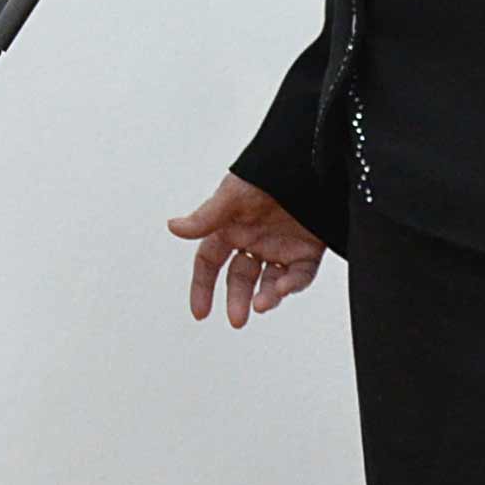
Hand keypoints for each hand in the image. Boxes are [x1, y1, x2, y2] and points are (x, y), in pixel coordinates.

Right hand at [168, 173, 322, 327]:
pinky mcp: (307, 251)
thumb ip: (206, 218)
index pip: (210, 261)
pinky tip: (283, 288)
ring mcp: (280, 247)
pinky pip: (299, 276)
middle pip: (240, 278)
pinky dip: (291, 285)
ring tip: (261, 305)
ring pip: (270, 282)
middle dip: (237, 300)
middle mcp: (254, 240)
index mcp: (231, 227)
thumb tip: (173, 227)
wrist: (311, 165)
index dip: (203, 286)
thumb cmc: (267, 174)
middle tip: (237, 319)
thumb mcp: (233, 196)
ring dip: (265, 297)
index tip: (200, 312)